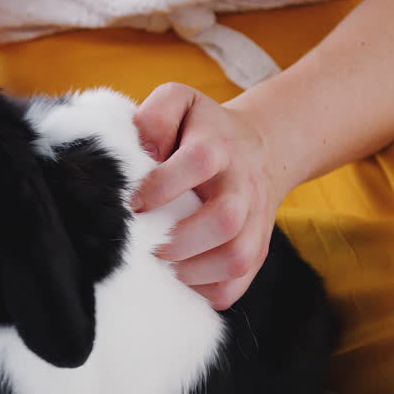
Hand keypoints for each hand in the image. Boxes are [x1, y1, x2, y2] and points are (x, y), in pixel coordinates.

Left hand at [130, 83, 288, 309]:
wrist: (260, 150)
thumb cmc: (203, 131)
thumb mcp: (180, 103)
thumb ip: (156, 115)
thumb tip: (142, 149)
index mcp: (219, 146)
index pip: (199, 161)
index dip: (162, 184)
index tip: (133, 201)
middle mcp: (242, 185)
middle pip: (226, 219)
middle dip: (179, 239)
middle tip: (147, 244)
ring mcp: (255, 221)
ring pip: (237, 257)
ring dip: (193, 270)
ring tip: (162, 266)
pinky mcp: (257, 250)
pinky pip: (238, 284)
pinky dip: (207, 291)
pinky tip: (182, 279)